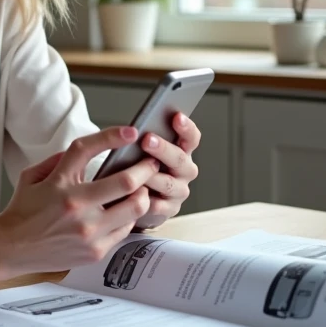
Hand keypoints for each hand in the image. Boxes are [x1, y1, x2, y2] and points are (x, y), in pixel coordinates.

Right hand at [0, 126, 161, 279]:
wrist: (11, 248)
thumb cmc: (23, 211)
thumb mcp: (32, 176)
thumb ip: (59, 160)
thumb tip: (89, 149)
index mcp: (59, 183)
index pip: (88, 149)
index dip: (113, 136)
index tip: (131, 132)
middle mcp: (77, 206)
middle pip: (126, 182)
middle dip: (145, 168)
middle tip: (150, 163)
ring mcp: (88, 231)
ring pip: (135, 208)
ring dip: (142, 194)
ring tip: (142, 188)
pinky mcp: (95, 250)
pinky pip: (126, 229)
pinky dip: (130, 217)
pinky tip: (126, 211)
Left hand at [132, 113, 201, 228]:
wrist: (135, 196)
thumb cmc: (138, 164)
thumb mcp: (144, 149)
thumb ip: (146, 139)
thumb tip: (134, 129)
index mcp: (183, 151)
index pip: (191, 137)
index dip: (186, 127)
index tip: (176, 116)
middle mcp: (185, 171)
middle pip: (180, 159)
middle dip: (164, 149)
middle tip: (147, 140)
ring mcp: (179, 191)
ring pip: (168, 183)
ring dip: (152, 175)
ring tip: (135, 168)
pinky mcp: (168, 209)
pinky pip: (158, 205)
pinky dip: (146, 199)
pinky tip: (135, 193)